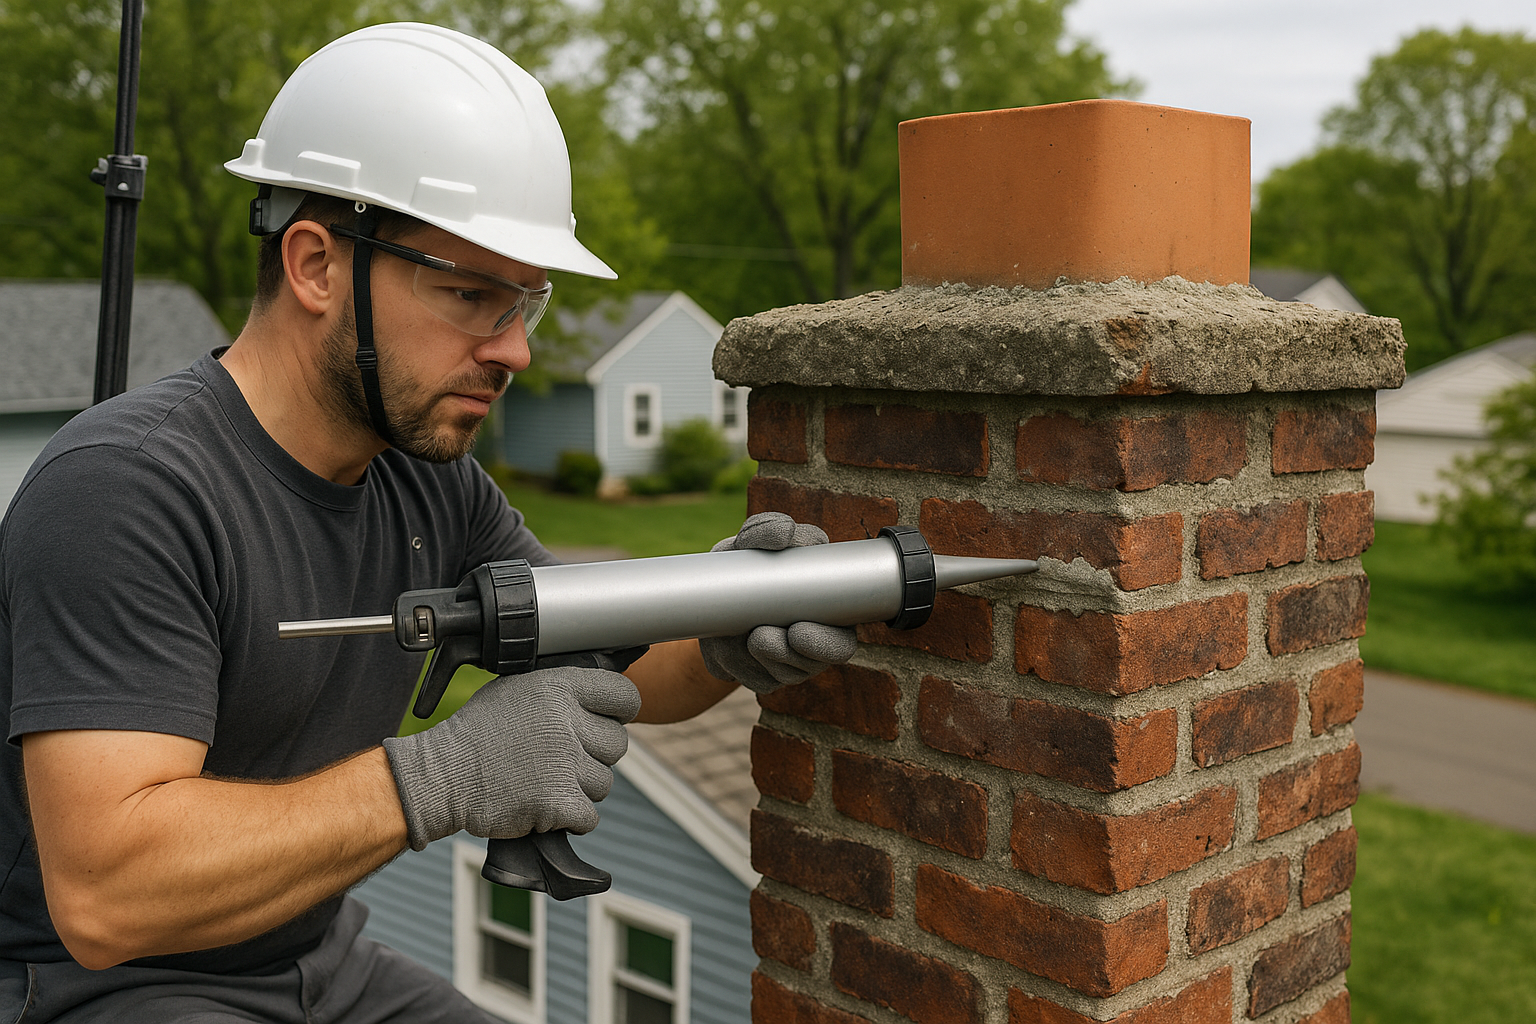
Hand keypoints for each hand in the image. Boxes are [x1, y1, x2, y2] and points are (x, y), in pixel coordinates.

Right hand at [383, 666, 640, 850]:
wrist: (441, 776)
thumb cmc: (476, 733)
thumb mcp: (515, 690)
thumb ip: (558, 691)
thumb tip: (596, 696)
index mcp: (558, 688)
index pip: (624, 696)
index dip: (618, 712)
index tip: (606, 721)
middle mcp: (565, 722)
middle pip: (617, 744)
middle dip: (595, 755)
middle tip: (563, 759)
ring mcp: (564, 764)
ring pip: (603, 783)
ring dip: (579, 788)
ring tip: (543, 780)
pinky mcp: (559, 803)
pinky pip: (589, 816)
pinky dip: (570, 818)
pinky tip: (544, 805)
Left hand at [698, 512, 858, 693]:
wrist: (707, 598)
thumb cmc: (741, 565)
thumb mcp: (747, 544)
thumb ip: (765, 529)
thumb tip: (786, 532)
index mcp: (826, 611)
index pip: (842, 640)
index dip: (827, 643)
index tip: (796, 631)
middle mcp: (814, 642)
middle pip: (815, 667)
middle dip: (794, 657)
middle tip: (760, 637)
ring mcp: (790, 663)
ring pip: (786, 675)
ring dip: (765, 658)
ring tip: (747, 637)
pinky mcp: (764, 677)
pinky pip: (757, 680)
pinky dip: (741, 667)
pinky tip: (732, 651)